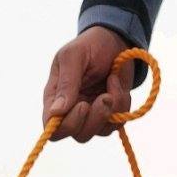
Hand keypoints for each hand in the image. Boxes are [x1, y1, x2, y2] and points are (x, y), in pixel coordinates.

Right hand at [42, 26, 134, 142]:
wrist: (116, 40)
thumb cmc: (90, 45)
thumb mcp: (74, 56)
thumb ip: (66, 83)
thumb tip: (56, 112)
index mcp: (55, 97)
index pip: (53, 128)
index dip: (68, 124)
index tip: (84, 105)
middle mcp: (71, 111)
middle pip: (78, 135)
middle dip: (95, 118)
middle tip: (105, 96)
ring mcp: (91, 115)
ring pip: (99, 132)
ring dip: (112, 108)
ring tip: (112, 82)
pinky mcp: (109, 115)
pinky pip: (116, 124)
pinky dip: (122, 105)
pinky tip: (117, 85)